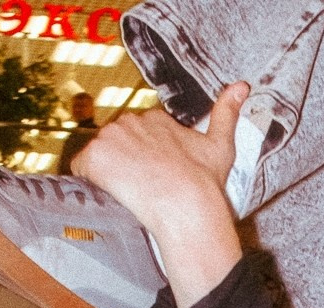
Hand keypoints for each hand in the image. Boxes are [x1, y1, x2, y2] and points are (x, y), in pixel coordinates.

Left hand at [77, 84, 247, 307]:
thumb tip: (242, 86)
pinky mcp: (95, 157)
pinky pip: (81, 169)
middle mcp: (130, 121)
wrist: (187, 206)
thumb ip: (227, 114)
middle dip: (124, 165)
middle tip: (143, 190)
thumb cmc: (205, 182)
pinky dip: (89, 183)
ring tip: (129, 195)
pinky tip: (109, 195)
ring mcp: (110, 138)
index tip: (154, 179)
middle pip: (117, 145)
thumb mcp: (220, 146)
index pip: (138, 137)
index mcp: (155, 119)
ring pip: (100, 157)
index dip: (143, 161)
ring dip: (108, 175)